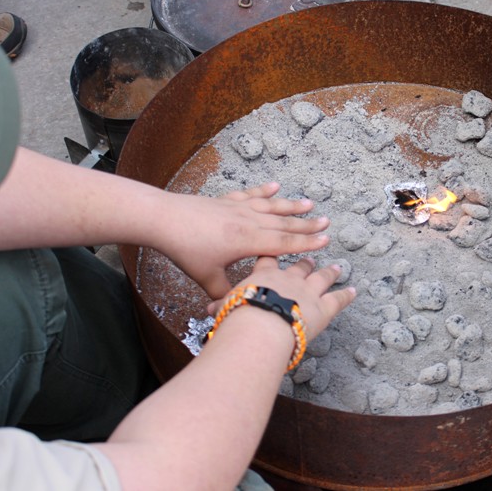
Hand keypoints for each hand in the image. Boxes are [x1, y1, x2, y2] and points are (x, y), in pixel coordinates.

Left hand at [156, 182, 330, 298]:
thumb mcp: (207, 278)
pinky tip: (276, 186)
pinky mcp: (227, 200)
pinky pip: (251, 194)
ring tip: (310, 204)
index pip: (284, 243)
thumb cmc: (185, 249)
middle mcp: (249, 221)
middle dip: (307, 224)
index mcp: (248, 241)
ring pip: (272, 206)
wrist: (164, 219)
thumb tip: (238, 306)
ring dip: (292, 206)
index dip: (306, 243)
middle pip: (284, 223)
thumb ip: (226, 292)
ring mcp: (239, 207)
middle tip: (327, 223)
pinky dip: (265, 190)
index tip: (325, 241)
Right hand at [217, 256, 355, 338]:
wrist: (260, 324)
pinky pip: (338, 298)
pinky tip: (353, 291)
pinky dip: (346, 295)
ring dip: (330, 271)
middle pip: (299, 265)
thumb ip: (220, 306)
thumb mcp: (223, 308)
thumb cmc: (238, 315)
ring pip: (321, 276)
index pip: (269, 259)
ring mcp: (309, 290)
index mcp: (264, 275)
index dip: (272, 255)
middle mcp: (289, 277)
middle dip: (305, 261)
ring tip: (337, 266)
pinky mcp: (324, 306)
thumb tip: (208, 311)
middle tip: (311, 256)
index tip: (276, 249)